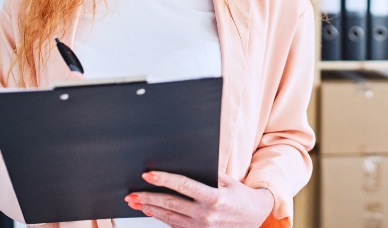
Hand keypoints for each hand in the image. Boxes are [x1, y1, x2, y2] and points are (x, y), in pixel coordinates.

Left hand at [125, 171, 273, 227]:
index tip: (149, 175)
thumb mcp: (229, 181)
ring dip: (150, 209)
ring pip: (170, 217)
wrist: (254, 217)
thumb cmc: (241, 197)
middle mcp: (207, 215)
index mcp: (215, 198)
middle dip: (149, 197)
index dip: (165, 180)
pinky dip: (160, 218)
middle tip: (133, 192)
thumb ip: (208, 174)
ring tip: (135, 202)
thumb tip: (183, 165)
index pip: (184, 187)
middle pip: (172, 204)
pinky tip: (150, 211)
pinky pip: (175, 226)